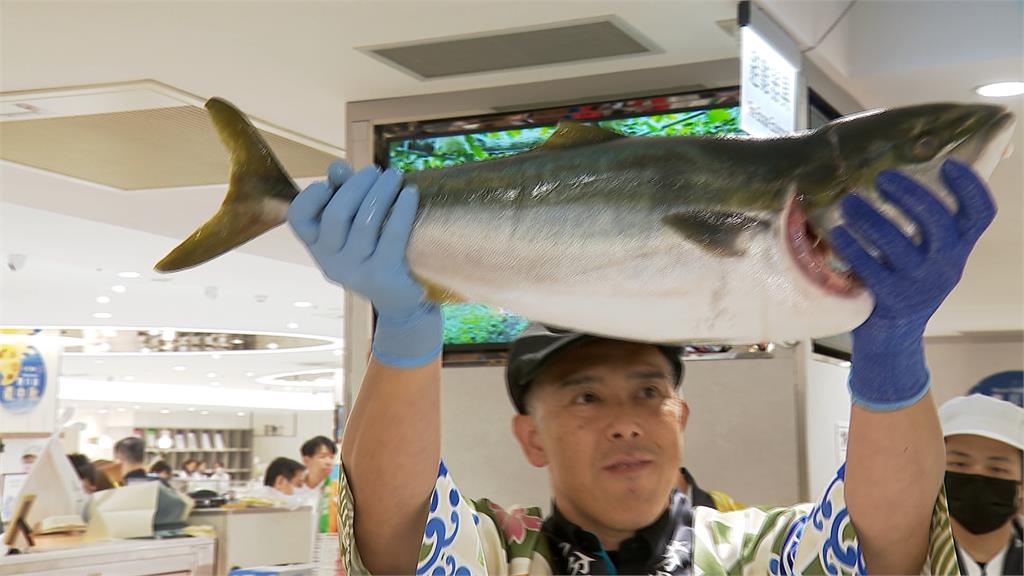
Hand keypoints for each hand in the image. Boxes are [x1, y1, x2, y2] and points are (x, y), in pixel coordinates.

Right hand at [288, 161, 441, 367]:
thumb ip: (341, 195)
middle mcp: (330, 261)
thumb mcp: (352, 226)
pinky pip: (391, 235)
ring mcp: (355, 271)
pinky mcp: (382, 276)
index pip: (298, 217)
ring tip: (395, 175)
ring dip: (382, 191)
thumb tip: (337, 167)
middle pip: (336, 214)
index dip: (311, 195)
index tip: (332, 183)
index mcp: (317, 247)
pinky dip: (402, 209)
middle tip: (378, 171)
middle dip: (358, 185)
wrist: (400, 300)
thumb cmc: (374, 252)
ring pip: (364, 222)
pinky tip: (410, 193)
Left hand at [831, 160, 995, 409]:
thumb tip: (898, 169)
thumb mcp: (925, 254)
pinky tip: (838, 233)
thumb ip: (922, 223)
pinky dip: (851, 247)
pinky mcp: (889, 300)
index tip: (947, 164)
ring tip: (849, 203)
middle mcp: (946, 266)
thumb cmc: (905, 281)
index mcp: (958, 249)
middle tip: (882, 178)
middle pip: (937, 221)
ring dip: (870, 217)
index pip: (980, 215)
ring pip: (898, 243)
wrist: (893, 337)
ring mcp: (918, 285)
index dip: (970, 187)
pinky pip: (869, 268)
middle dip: (908, 193)